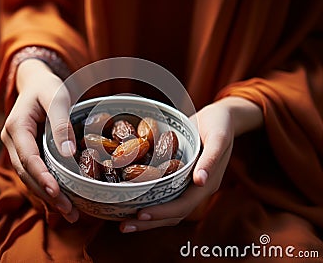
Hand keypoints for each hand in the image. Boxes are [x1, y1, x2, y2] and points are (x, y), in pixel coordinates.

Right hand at [0, 59, 78, 222]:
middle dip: (47, 194)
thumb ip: (61, 123)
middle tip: (69, 211)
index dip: (42, 177)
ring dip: (47, 196)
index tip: (56, 193)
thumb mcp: (57, 98)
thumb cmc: (47, 87)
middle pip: (27, 173)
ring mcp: (16, 147)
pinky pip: (33, 173)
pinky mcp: (24, 152)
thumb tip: (68, 153)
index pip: (28, 157)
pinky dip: (46, 187)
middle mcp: (11, 140)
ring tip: (69, 212)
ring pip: (28, 177)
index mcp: (16, 126)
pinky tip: (61, 200)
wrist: (35, 83)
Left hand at [119, 97, 262, 232]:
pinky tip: (132, 201)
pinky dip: (149, 202)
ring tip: (123, 221)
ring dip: (147, 219)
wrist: (221, 118)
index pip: (183, 205)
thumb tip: (201, 181)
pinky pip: (164, 195)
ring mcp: (188, 186)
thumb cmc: (219, 124)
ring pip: (168, 209)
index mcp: (207, 183)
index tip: (141, 214)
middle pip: (172, 214)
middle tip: (123, 226)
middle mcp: (197, 189)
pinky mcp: (180, 179)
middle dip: (148, 223)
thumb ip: (211, 158)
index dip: (163, 212)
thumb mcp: (218, 136)